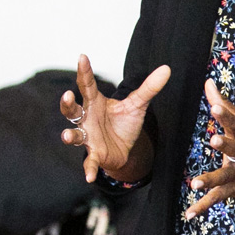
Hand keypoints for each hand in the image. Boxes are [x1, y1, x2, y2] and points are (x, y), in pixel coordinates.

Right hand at [60, 55, 167, 184]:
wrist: (125, 149)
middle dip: (67, 104)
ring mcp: (88, 137)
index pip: (87, 84)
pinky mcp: (95, 154)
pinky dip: (89, 169)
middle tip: (67, 95)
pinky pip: (89, 162)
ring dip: (69, 135)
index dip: (83, 71)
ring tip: (66, 135)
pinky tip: (89, 177)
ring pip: (74, 134)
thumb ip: (149, 88)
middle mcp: (86, 118)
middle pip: (71, 110)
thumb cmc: (124, 124)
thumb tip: (167, 69)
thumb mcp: (138, 105)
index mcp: (94, 102)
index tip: (82, 57)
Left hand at [182, 78, 234, 219]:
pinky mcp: (233, 190)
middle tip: (213, 140)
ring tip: (195, 183)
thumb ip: (223, 104)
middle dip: (224, 145)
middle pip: (234, 149)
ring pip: (224, 177)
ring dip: (210, 180)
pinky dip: (202, 206)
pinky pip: (216, 198)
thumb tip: (208, 82)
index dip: (225, 114)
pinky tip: (188, 214)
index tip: (214, 104)